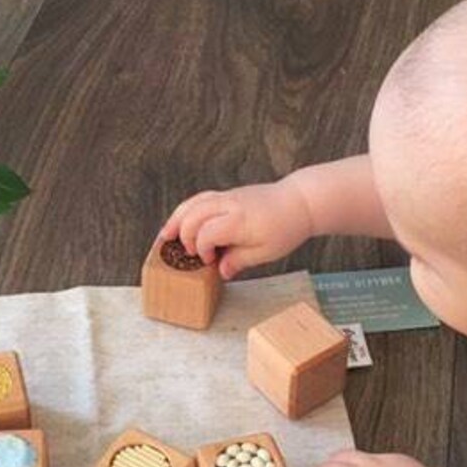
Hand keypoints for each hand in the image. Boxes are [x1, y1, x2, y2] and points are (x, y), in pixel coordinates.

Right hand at [159, 179, 313, 278]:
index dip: (202, 251)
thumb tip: (220, 272)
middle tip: (187, 254)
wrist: (300, 202)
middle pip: (193, 216)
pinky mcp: (228, 194)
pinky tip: (182, 220)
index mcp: (238, 221)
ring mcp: (227, 197)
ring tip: (166, 235)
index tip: (210, 262)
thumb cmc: (285, 228)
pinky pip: (201, 199)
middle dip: (185, 236)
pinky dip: (187, 209)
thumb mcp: (265, 252)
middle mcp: (228, 205)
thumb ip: (239, 261)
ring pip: (193, 203)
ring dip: (177, 219)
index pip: (205, 234)